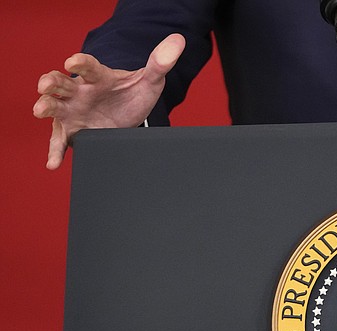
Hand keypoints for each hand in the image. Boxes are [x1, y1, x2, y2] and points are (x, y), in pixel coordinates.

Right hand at [33, 34, 185, 169]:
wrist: (128, 115)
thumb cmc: (133, 93)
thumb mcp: (150, 80)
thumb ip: (160, 64)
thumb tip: (178, 41)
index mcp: (97, 76)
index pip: (87, 66)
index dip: (80, 63)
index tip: (73, 62)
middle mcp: (79, 92)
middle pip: (61, 83)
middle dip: (50, 83)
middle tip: (45, 85)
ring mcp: (72, 111)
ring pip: (54, 108)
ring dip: (45, 107)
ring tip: (40, 110)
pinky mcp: (72, 131)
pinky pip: (61, 142)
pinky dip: (55, 152)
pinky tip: (53, 163)